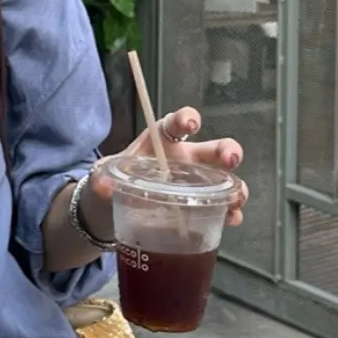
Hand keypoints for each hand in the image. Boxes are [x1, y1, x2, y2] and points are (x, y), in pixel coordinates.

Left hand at [88, 107, 247, 228]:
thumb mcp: (102, 180)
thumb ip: (101, 181)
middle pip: (212, 149)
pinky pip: (221, 207)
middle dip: (227, 150)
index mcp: (160, 143)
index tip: (191, 124)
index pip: (175, 124)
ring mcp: (196, 183)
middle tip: (231, 159)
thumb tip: (102, 185)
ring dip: (235, 187)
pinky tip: (232, 219)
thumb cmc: (112, 184)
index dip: (186, 118)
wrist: (113, 213)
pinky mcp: (200, 206)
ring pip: (224, 180)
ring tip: (236, 199)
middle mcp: (184, 159)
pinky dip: (230, 213)